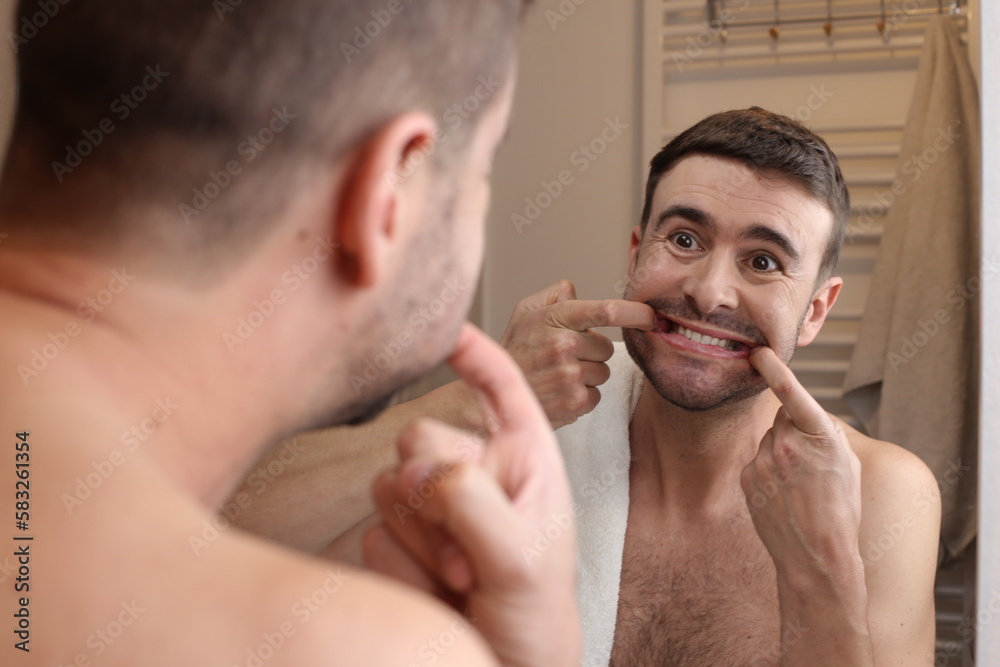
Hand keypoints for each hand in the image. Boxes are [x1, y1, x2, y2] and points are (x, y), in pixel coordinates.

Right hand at [364, 324, 580, 666]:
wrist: (505, 664)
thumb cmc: (536, 613)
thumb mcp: (521, 558)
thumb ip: (472, 502)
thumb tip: (416, 468)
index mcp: (523, 458)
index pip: (500, 388)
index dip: (476, 354)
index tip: (446, 330)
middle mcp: (475, 471)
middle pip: (419, 437)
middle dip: (431, 490)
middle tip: (467, 549)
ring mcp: (433, 505)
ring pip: (387, 486)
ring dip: (419, 538)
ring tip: (462, 577)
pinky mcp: (400, 540)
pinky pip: (374, 534)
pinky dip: (402, 568)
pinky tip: (438, 591)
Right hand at [499, 280, 654, 427]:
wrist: (492, 394)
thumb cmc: (512, 351)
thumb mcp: (525, 312)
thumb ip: (553, 295)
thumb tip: (574, 290)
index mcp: (558, 318)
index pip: (606, 310)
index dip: (635, 312)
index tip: (653, 316)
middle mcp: (566, 345)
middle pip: (606, 347)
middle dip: (592, 352)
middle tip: (564, 357)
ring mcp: (571, 375)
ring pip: (602, 372)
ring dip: (587, 374)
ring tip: (558, 375)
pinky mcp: (575, 401)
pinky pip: (596, 394)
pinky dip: (582, 395)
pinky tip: (559, 391)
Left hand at [741, 346, 863, 578]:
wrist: (817, 557)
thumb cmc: (841, 510)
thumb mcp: (847, 464)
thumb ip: (824, 432)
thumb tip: (802, 415)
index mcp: (819, 437)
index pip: (792, 392)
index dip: (774, 368)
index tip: (758, 352)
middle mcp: (786, 444)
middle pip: (783, 420)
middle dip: (794, 431)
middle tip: (812, 465)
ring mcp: (762, 461)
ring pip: (770, 442)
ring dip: (782, 454)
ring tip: (801, 487)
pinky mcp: (748, 478)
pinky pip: (758, 461)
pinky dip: (769, 472)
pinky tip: (785, 495)